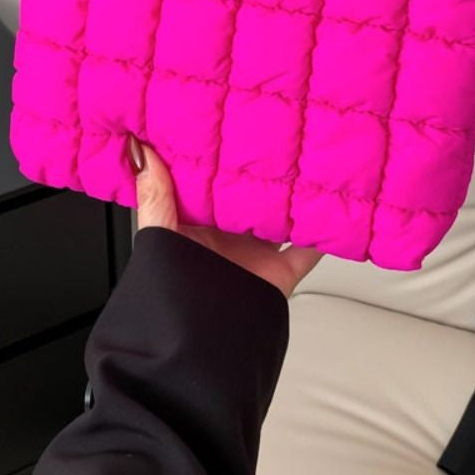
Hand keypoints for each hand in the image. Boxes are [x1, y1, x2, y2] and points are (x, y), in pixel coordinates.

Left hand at [126, 132, 322, 297]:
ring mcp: (254, 257)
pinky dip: (323, 233)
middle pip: (250, 200)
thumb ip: (154, 195)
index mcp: (195, 227)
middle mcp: (226, 239)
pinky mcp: (278, 276)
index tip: (233, 124)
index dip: (221, 159)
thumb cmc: (171, 297)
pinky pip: (308, 251)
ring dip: (294, 197)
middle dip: (263, 173)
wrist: (197, 350)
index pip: (210, 185)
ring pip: (280, 219)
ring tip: (310, 161)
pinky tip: (334, 208)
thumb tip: (140, 149)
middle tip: (278, 134)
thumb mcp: (158, 235)